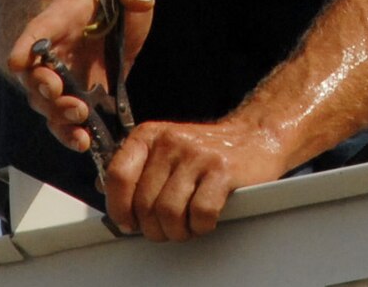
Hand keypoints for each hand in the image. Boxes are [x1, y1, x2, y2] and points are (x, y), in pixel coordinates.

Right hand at [0, 0, 155, 152]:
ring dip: (59, 115)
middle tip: (60, 93)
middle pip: (34, 75)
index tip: (18, 60)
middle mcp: (51, 54)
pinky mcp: (75, 101)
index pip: (37, 31)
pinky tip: (85, 143)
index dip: (25, 45)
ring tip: (80, 120)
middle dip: (44, 87)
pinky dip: (71, 134)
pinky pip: (64, 122)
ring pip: (46, 105)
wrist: (110, 20)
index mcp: (59, 20)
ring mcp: (59, 81)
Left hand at [103, 117, 288, 240]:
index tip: (128, 222)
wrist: (256, 136)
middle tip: (165, 229)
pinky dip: (201, 226)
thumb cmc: (207, 152)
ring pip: (169, 213)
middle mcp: (172, 141)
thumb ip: (139, 170)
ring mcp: (198, 155)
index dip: (119, 207)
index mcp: (151, 135)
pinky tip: (205, 219)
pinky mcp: (223, 170)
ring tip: (185, 227)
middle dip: (153, 228)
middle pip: (144, 203)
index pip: (118, 176)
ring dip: (176, 231)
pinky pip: (200, 213)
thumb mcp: (167, 150)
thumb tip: (111, 201)